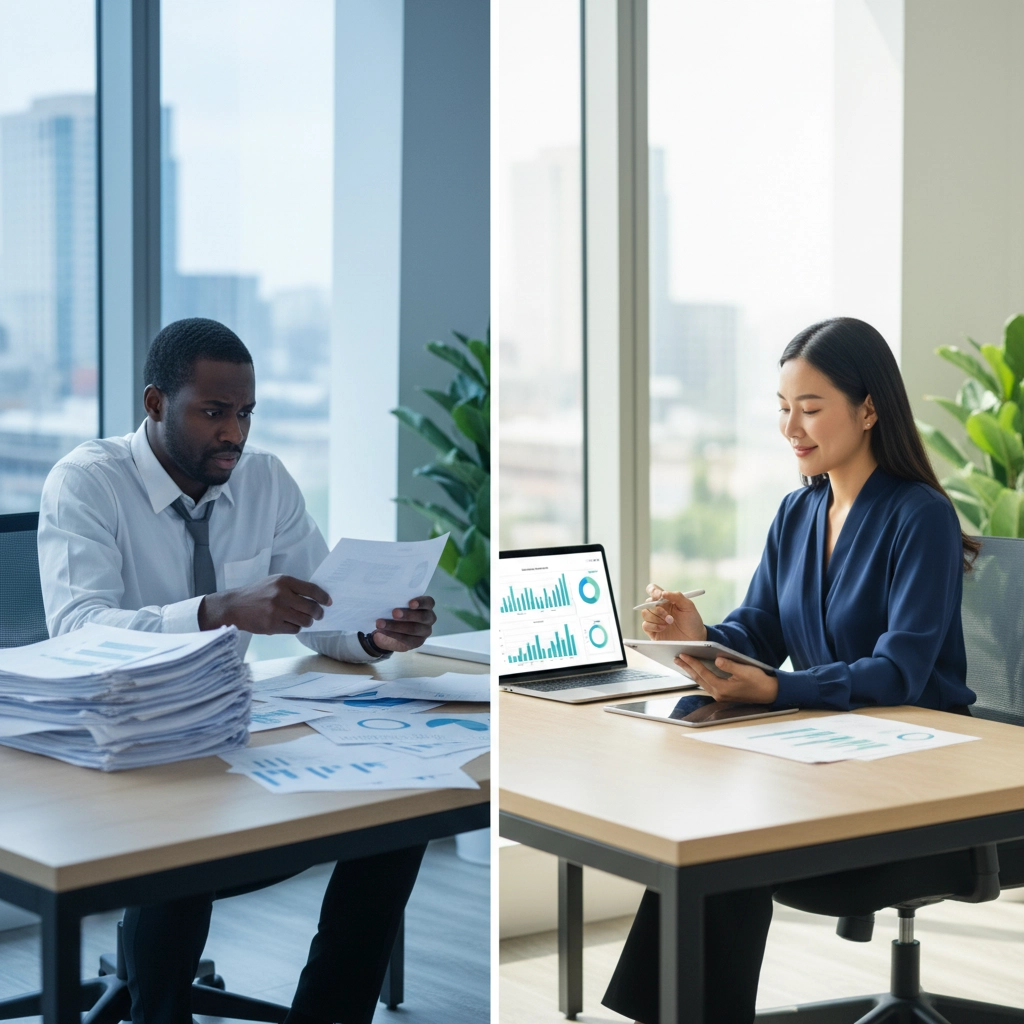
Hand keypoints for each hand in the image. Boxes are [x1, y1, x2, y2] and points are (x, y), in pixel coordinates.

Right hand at [198, 575, 330, 633]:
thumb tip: (315, 599)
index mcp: (284, 581)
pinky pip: (294, 629)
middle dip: (318, 613)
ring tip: (304, 620)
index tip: (328, 602)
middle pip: (311, 608)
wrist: (234, 606)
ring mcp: (277, 611)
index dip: (323, 597)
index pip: (312, 589)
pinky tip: (290, 624)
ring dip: (307, 622)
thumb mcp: (274, 582)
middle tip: (319, 615)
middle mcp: (281, 595)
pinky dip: (295, 628)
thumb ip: (293, 588)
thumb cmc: (257, 594)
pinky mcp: (272, 625)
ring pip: (305, 621)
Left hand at [369, 595, 436, 652]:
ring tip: (381, 624)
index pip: (429, 602)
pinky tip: (383, 631)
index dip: (421, 602)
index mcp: (426, 606)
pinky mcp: (418, 642)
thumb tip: (385, 600)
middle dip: (408, 615)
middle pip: (423, 616)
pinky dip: (394, 635)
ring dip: (396, 626)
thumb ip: (396, 601)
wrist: (390, 630)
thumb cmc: (396, 612)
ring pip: (414, 629)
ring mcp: (425, 631)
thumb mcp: (396, 605)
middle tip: (394, 613)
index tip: (410, 603)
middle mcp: (429, 618)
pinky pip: (407, 639)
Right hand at [641, 583, 706, 641]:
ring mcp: (655, 620)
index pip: (653, 590)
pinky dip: (654, 626)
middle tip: (669, 617)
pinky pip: (645, 625)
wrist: (694, 638)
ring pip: (645, 613)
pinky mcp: (652, 631)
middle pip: (647, 603)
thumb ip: (677, 596)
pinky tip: (663, 628)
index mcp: (666, 601)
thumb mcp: (688, 606)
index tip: (660, 596)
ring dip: (657, 618)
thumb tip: (664, 593)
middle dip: (658, 609)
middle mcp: (659, 609)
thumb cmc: (692, 621)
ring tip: (669, 623)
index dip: (653, 591)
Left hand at [676, 654, 778, 703]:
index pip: (702, 673)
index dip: (692, 663)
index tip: (683, 655)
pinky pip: (707, 684)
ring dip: (692, 672)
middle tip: (677, 659)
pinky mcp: (723, 694)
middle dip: (687, 668)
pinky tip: (697, 671)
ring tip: (683, 664)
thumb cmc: (758, 681)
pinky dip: (700, 676)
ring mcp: (720, 696)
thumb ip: (729, 665)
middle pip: (698, 678)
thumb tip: (716, 660)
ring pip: (701, 682)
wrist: (769, 693)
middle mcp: (719, 694)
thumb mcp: (744, 670)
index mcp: (722, 688)